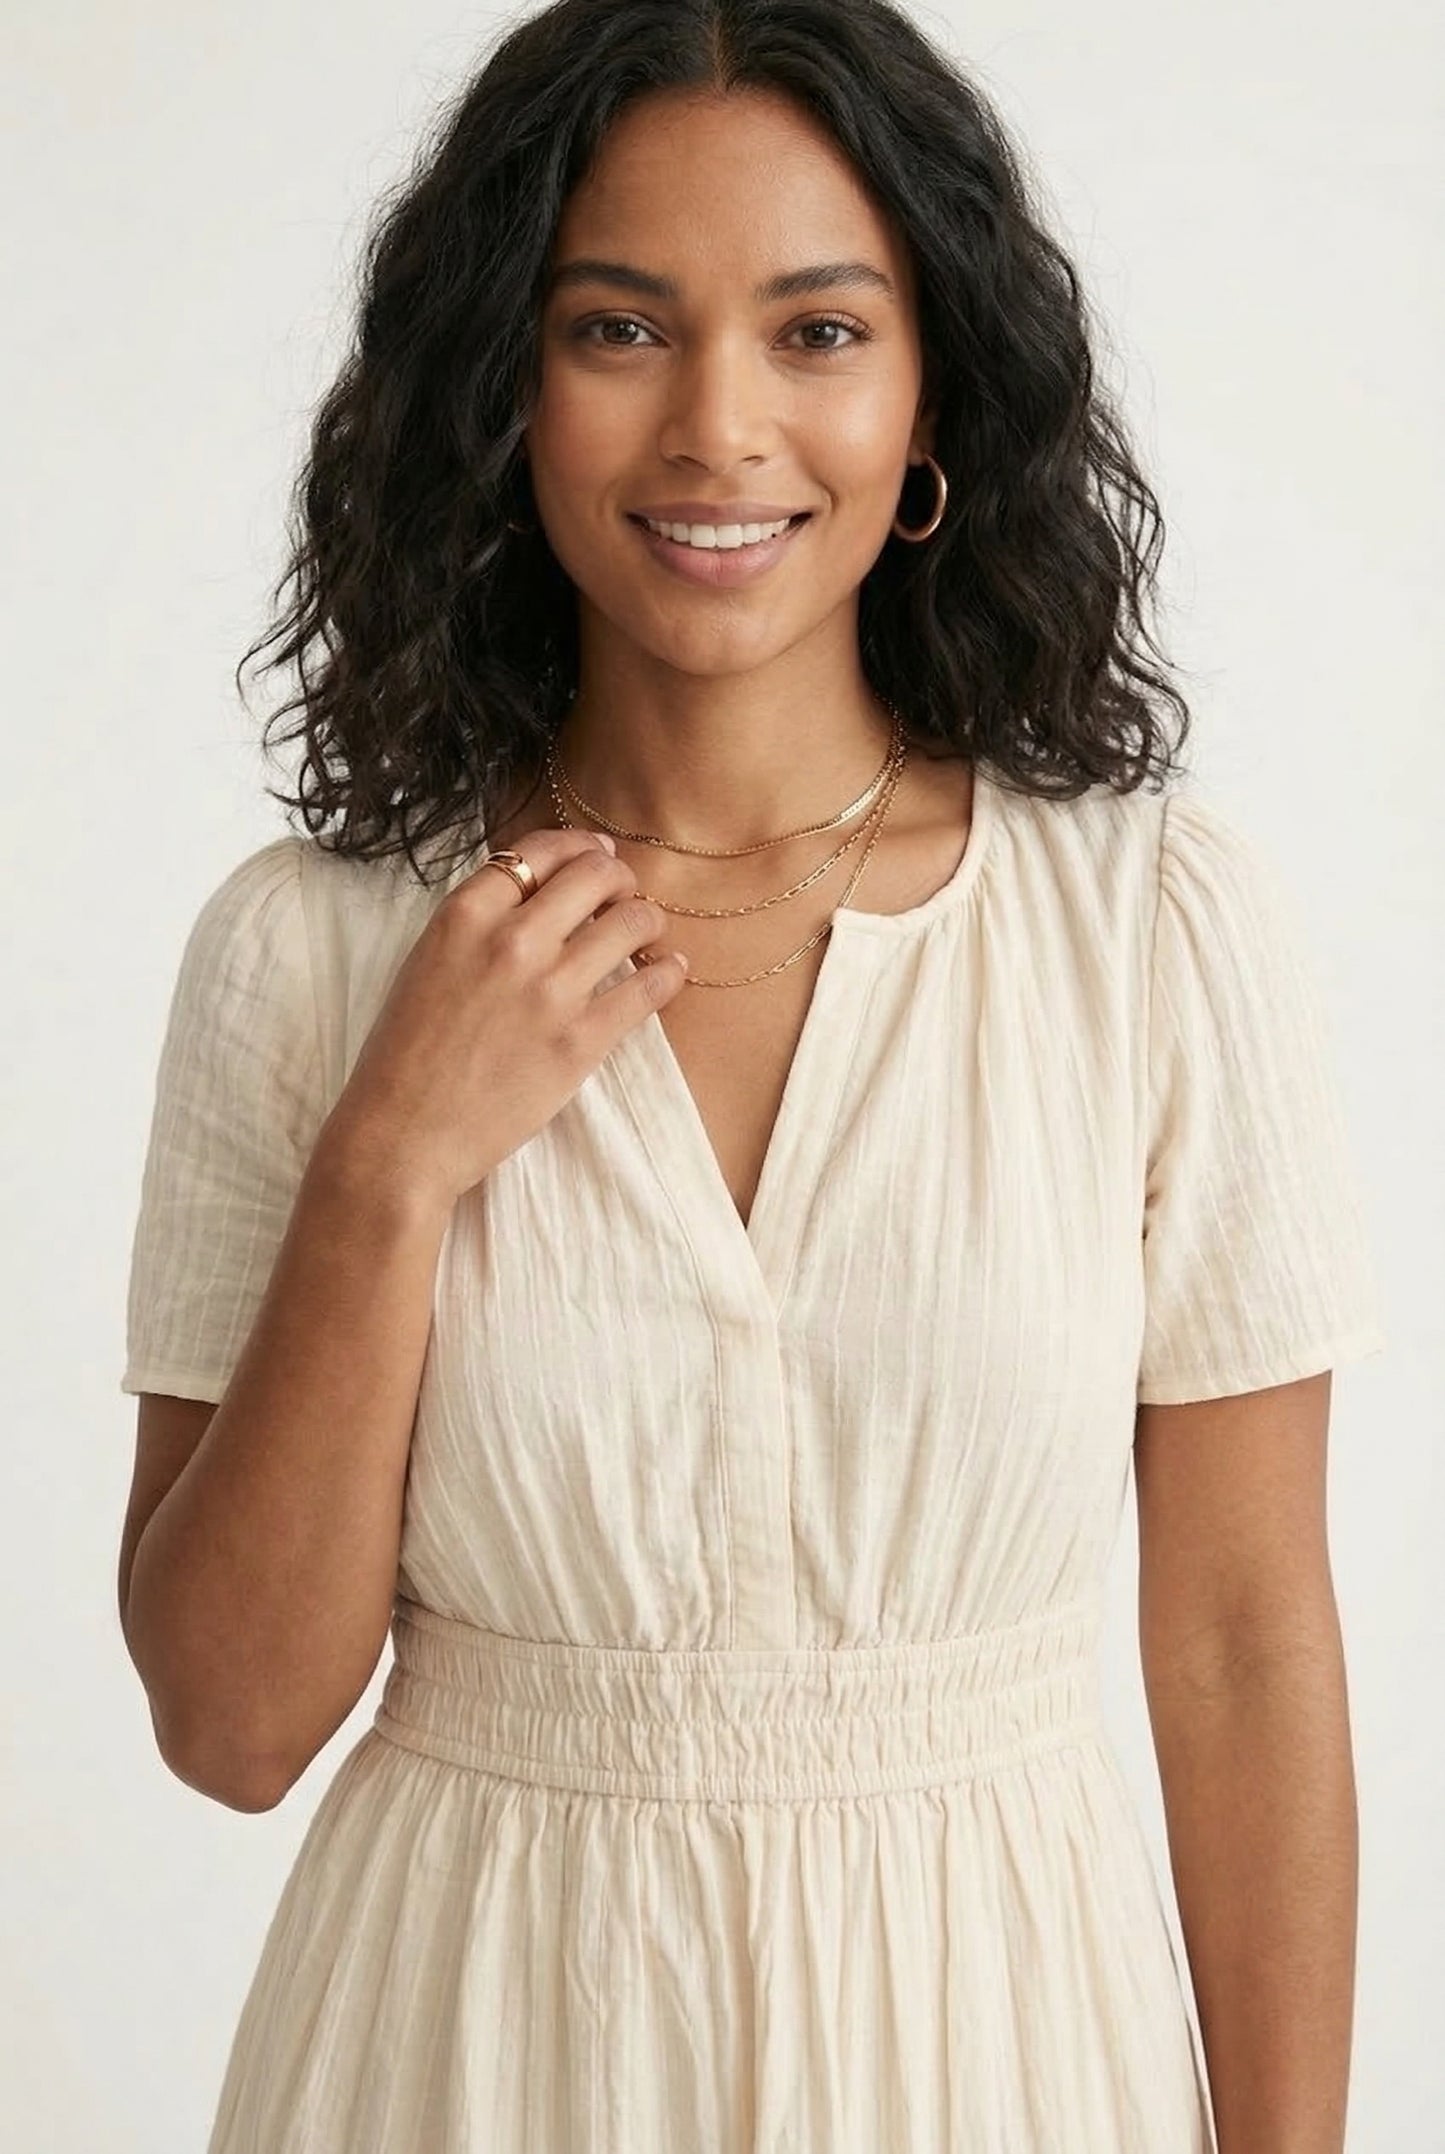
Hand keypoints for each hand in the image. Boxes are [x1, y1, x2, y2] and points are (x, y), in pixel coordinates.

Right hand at [320, 827, 686, 1210]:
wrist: (402, 1135)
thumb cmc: (403, 1056)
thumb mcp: (426, 963)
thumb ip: (477, 923)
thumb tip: (535, 894)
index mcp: (464, 916)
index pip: (540, 850)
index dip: (579, 848)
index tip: (597, 856)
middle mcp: (511, 941)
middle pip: (594, 875)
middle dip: (620, 879)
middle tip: (625, 897)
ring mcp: (550, 991)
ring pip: (631, 922)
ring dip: (648, 921)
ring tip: (649, 936)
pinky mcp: (580, 1041)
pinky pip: (647, 988)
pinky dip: (667, 973)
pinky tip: (670, 971)